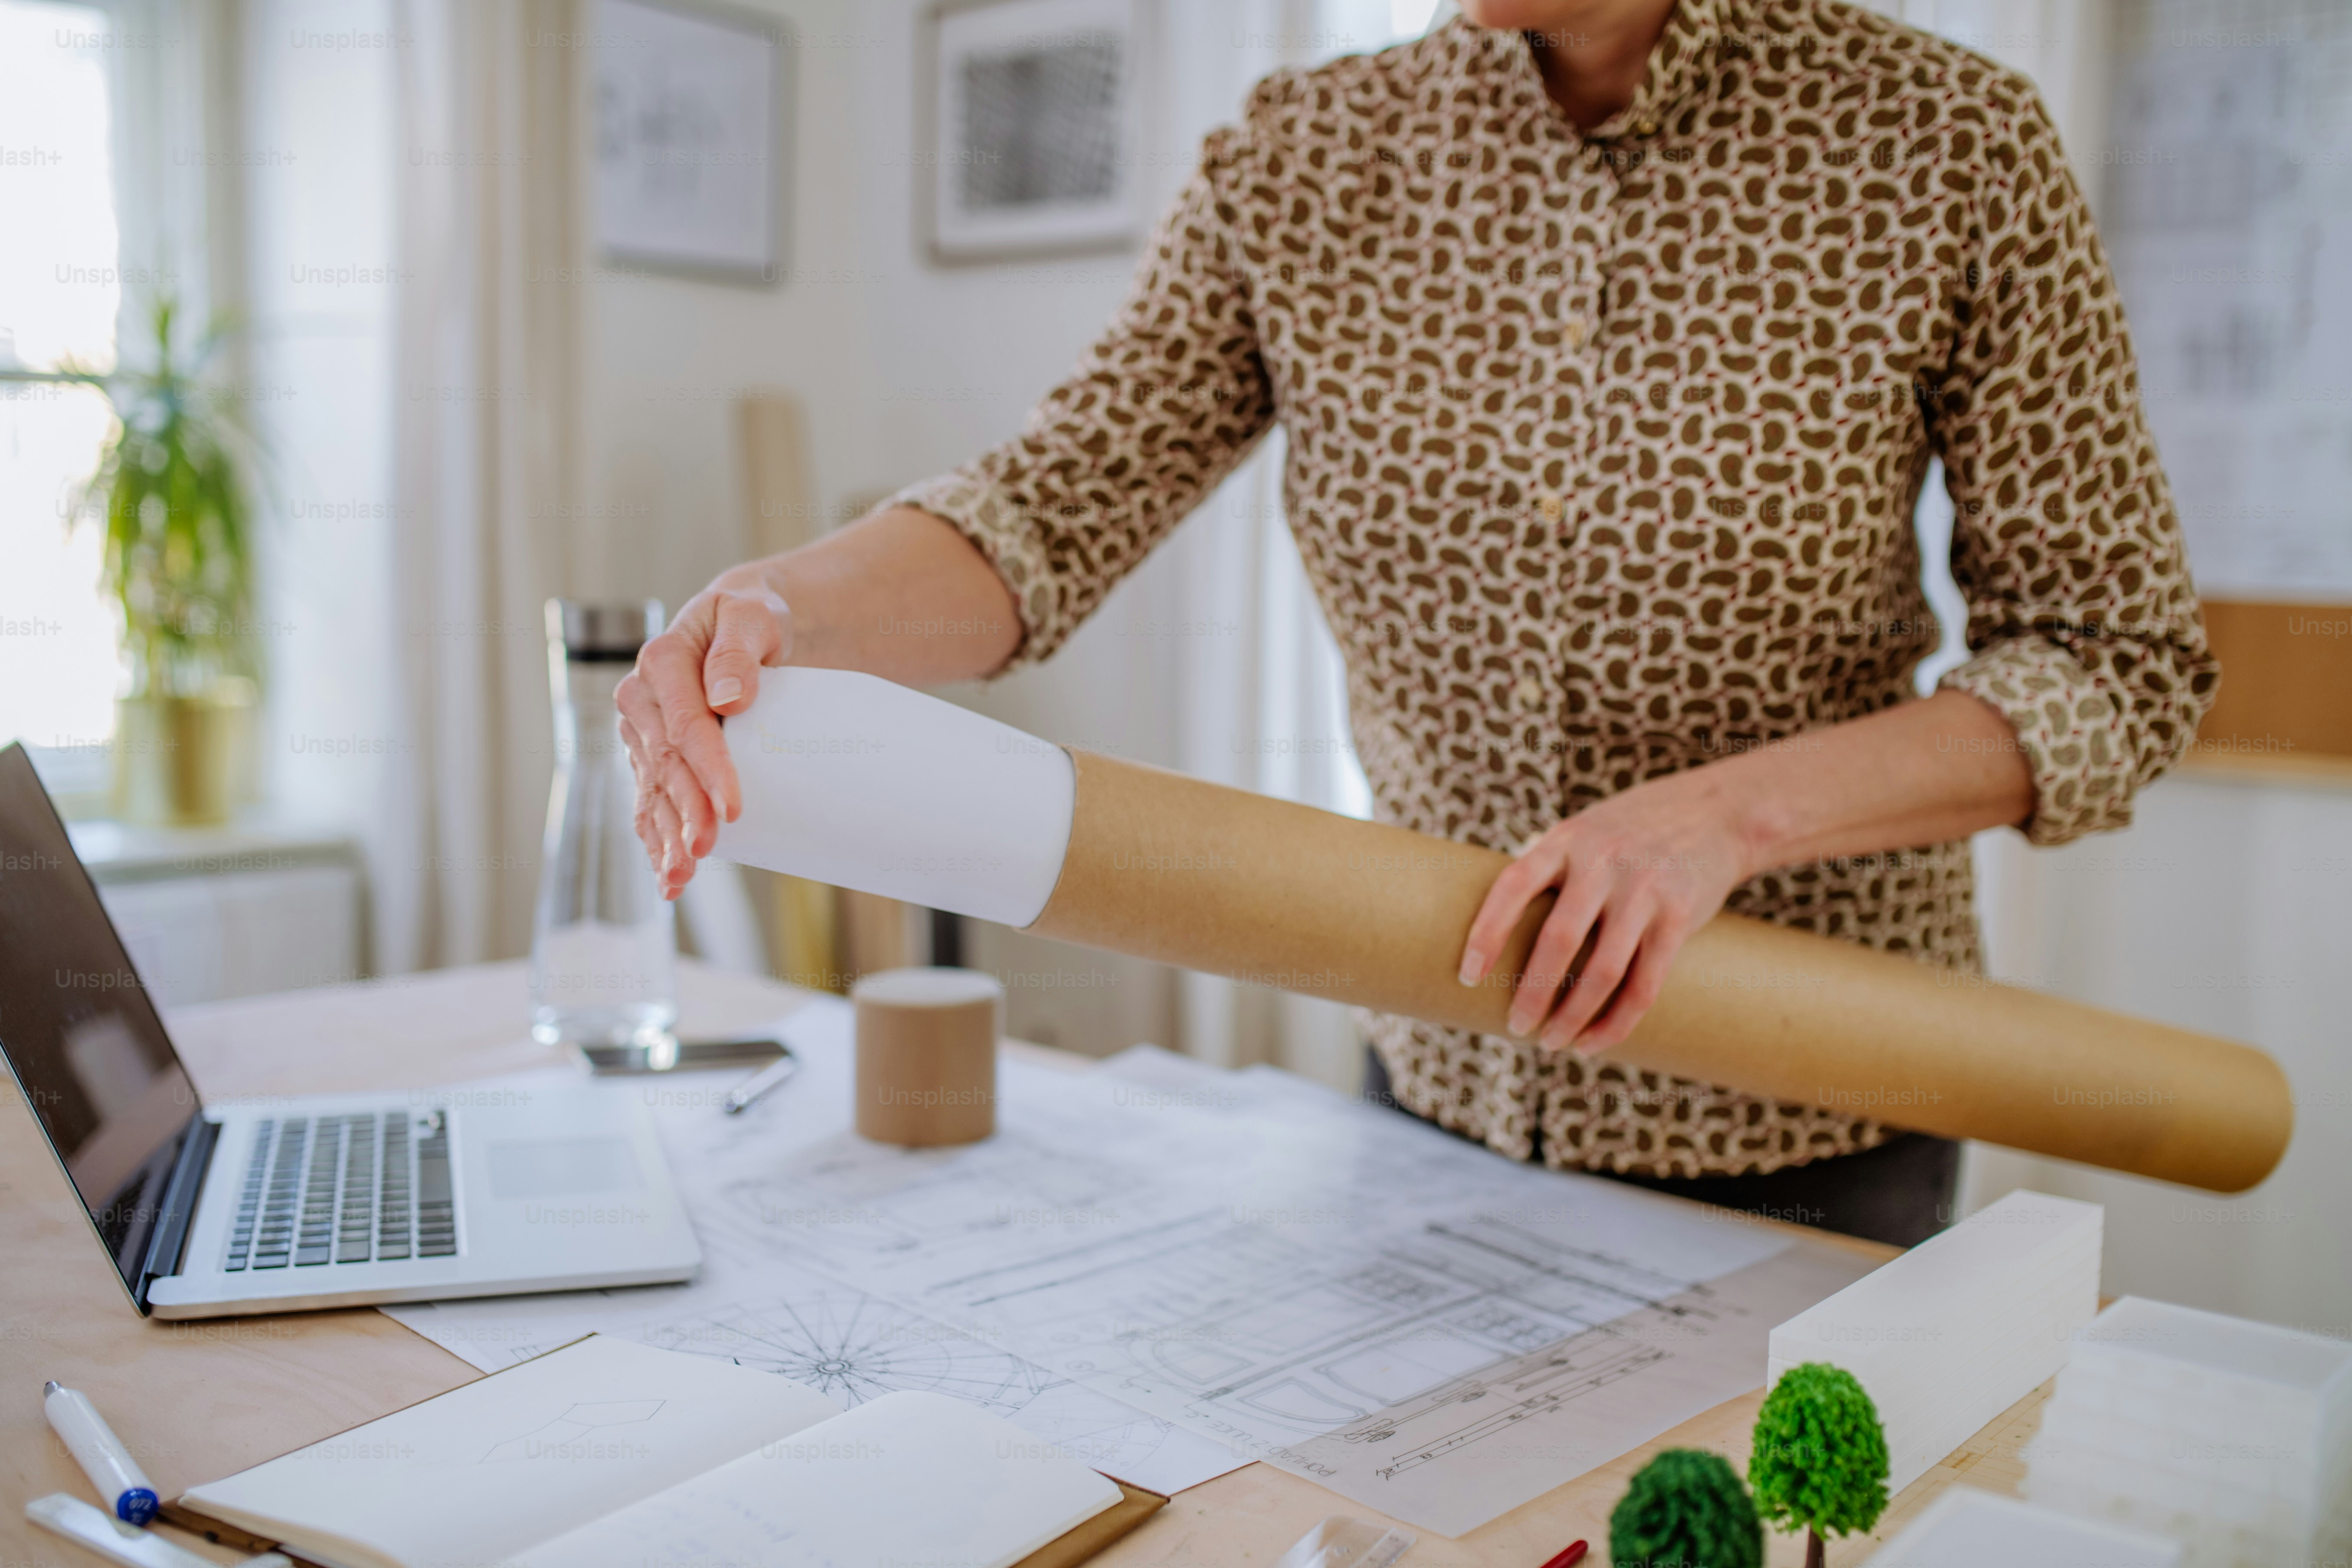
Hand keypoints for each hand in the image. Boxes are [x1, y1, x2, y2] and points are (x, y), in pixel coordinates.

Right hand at [615, 572, 789, 898]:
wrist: (745, 626)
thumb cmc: (752, 618)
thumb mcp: (752, 615)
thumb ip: (738, 649)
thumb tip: (727, 698)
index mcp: (661, 662)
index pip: (685, 725)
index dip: (708, 769)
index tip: (732, 807)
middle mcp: (642, 701)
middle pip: (666, 765)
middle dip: (685, 813)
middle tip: (706, 850)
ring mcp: (644, 733)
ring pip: (653, 792)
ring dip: (666, 838)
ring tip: (681, 878)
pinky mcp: (653, 757)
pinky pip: (651, 803)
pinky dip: (657, 842)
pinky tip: (668, 877)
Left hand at [1457, 772, 1755, 1055]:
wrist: (1714, 813)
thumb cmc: (1628, 831)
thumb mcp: (1582, 831)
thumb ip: (1544, 868)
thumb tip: (1492, 921)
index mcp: (1566, 840)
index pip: (1513, 886)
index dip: (1486, 933)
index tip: (1468, 976)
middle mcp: (1603, 861)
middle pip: (1559, 939)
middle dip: (1532, 992)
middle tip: (1514, 1027)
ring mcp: (1645, 889)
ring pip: (1604, 970)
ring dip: (1572, 1016)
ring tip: (1551, 1043)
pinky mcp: (1679, 917)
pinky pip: (1644, 984)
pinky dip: (1615, 1022)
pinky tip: (1592, 1043)